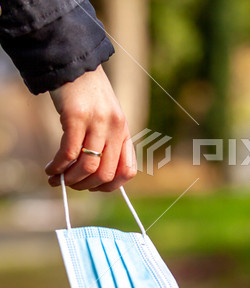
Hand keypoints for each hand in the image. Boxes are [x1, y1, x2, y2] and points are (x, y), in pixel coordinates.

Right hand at [45, 65, 136, 191]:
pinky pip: (69, 153)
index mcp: (124, 132)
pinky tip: (49, 168)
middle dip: (85, 186)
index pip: (128, 171)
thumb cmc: (89, 96)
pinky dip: (57, 166)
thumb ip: (107, 143)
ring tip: (56, 179)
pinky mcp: (77, 117)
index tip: (92, 187)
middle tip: (69, 184)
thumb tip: (96, 176)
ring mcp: (98, 122)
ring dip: (69, 179)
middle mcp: (115, 129)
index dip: (110, 186)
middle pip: (106, 174)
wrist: (76, 66)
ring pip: (88, 167)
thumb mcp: (106, 120)